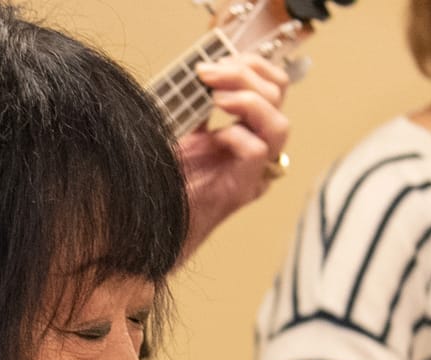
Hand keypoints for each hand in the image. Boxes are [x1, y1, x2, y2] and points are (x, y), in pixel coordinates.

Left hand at [177, 54, 290, 258]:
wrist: (149, 225)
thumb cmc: (164, 183)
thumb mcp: (181, 130)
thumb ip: (195, 104)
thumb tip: (199, 72)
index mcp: (247, 131)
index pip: (272, 85)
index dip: (250, 65)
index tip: (214, 63)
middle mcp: (258, 150)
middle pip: (279, 97)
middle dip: (245, 75)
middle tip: (208, 75)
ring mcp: (254, 172)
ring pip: (280, 126)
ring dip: (248, 102)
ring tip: (216, 98)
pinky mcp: (242, 189)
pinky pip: (258, 152)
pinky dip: (237, 136)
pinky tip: (214, 137)